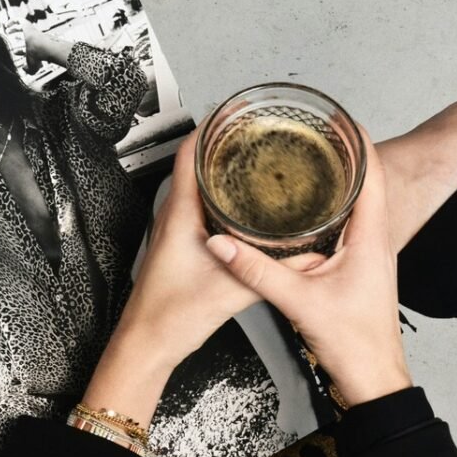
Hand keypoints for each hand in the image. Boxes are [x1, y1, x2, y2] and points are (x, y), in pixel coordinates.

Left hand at [2, 19, 41, 72]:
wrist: (40, 47)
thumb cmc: (37, 56)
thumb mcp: (33, 67)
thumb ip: (29, 70)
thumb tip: (24, 69)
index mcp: (34, 47)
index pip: (26, 47)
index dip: (19, 50)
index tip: (15, 52)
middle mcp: (33, 38)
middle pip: (24, 36)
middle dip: (16, 37)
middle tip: (10, 37)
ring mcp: (30, 31)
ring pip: (21, 27)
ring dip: (13, 29)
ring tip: (7, 30)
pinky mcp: (27, 24)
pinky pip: (19, 20)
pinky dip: (12, 21)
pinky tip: (7, 25)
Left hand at [80, 129, 319, 423]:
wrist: (147, 345)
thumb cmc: (170, 317)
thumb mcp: (232, 291)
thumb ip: (272, 270)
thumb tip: (309, 257)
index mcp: (180, 214)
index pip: (191, 152)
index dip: (214, 125)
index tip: (237, 111)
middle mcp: (174, 216)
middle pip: (197, 164)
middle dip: (227, 144)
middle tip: (256, 134)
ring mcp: (175, 231)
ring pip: (200, 187)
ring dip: (225, 171)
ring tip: (256, 162)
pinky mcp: (181, 247)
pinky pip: (202, 209)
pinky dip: (223, 198)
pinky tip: (245, 208)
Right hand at [203, 127, 411, 406]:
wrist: (373, 380)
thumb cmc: (354, 344)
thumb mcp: (299, 302)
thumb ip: (257, 271)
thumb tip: (223, 244)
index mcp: (370, 237)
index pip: (372, 172)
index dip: (357, 140)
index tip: (337, 116)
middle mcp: (374, 239)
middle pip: (365, 179)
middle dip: (341, 151)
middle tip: (314, 130)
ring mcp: (367, 253)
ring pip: (356, 201)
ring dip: (337, 177)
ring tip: (308, 158)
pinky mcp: (356, 266)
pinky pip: (346, 223)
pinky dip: (330, 205)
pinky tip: (306, 207)